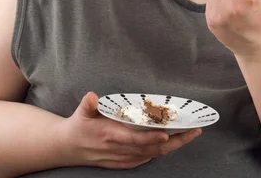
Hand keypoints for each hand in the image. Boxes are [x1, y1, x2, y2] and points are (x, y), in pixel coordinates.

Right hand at [60, 92, 201, 168]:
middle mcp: (118, 149)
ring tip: (189, 134)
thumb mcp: (81, 112)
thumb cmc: (78, 126)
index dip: (152, 138)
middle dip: (175, 142)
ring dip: (172, 146)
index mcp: (110, 135)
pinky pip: (145, 159)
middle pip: (152, 149)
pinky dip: (160, 151)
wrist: (67, 148)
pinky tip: (172, 142)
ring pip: (152, 154)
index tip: (167, 133)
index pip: (135, 139)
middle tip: (194, 131)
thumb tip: (92, 96)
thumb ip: (88, 104)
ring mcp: (122, 158)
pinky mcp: (123, 163)